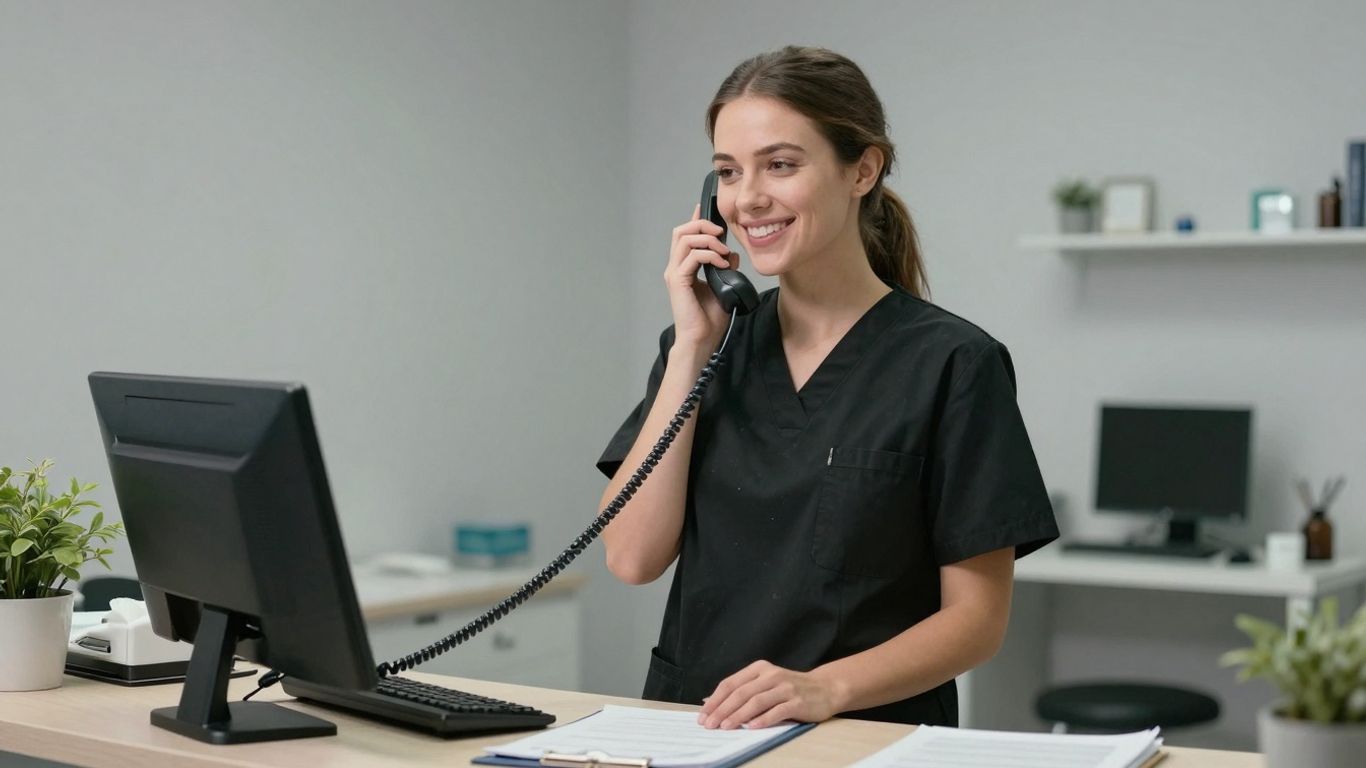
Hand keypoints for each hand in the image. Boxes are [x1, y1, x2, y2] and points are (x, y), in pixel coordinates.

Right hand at [666, 204, 737, 350]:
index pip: (685, 236)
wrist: (701, 339)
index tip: (705, 208)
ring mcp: (675, 273)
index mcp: (683, 268)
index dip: (695, 220)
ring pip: (685, 239)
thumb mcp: (723, 285)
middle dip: (702, 226)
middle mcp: (675, 267)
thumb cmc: (709, 319)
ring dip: (708, 240)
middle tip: (721, 234)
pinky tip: (723, 264)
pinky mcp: (678, 281)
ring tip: (724, 252)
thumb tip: (732, 253)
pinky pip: (692, 256)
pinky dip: (710, 255)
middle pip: (681, 231)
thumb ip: (725, 267)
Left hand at [697, 660, 839, 729]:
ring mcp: (785, 688)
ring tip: (725, 727)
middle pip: (741, 693)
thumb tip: (711, 702)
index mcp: (759, 668)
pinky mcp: (798, 701)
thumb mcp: (765, 683)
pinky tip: (752, 727)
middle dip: (722, 710)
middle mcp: (771, 675)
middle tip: (710, 724)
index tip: (703, 715)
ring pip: (756, 701)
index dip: (715, 700)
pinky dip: (764, 719)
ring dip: (738, 715)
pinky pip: (777, 711)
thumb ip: (743, 690)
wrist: (825, 689)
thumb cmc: (790, 689)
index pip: (731, 683)